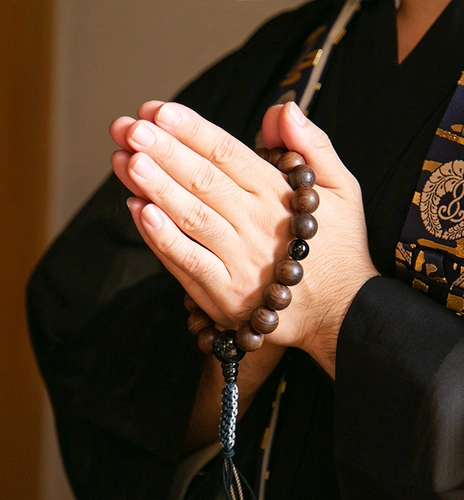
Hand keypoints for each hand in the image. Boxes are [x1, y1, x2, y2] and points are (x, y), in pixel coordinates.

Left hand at [110, 101, 377, 377]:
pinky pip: (188, 262)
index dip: (191, 130)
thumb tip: (283, 110)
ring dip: (154, 187)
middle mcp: (258, 225)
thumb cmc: (337, 247)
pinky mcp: (226, 294)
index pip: (228, 154)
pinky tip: (138, 211)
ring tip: (124, 160)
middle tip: (128, 128)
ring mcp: (240, 261)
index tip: (159, 110)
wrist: (341, 312)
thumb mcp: (342, 189)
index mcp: (280, 195)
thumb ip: (313, 147)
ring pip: (190, 217)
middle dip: (162, 151)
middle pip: (203, 180)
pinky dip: (161, 238)